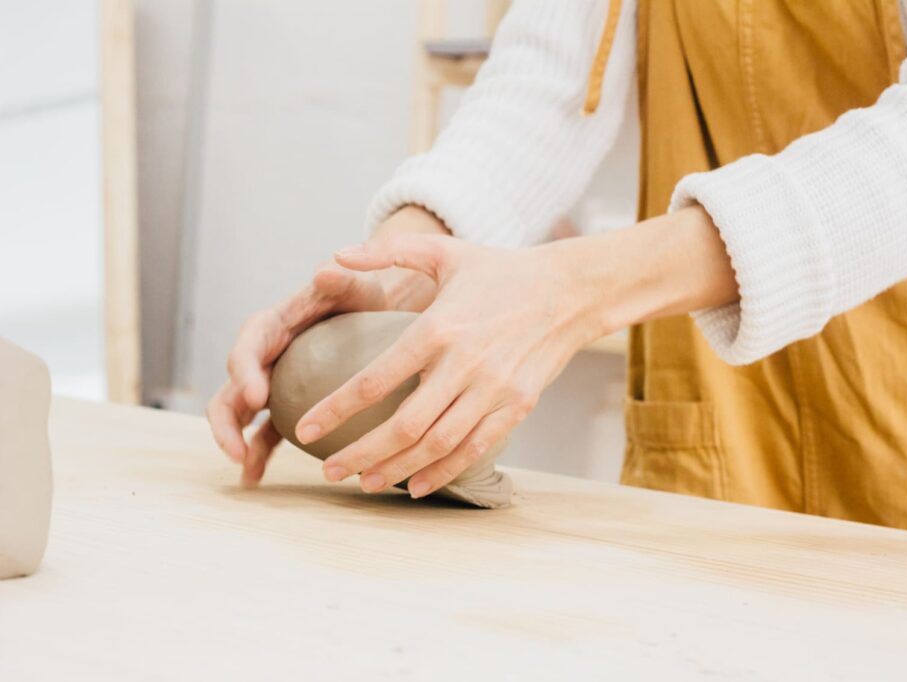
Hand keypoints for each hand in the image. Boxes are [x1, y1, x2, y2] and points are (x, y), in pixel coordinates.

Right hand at [206, 206, 446, 485]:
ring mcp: (274, 383)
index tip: (258, 397)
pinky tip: (256, 478)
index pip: (250, 345)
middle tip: (236, 449)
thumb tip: (326, 271)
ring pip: (241, 415)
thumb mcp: (357, 286)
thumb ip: (342, 281)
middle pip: (232, 386)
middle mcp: (266, 355)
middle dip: (227, 420)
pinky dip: (257, 454)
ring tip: (245, 469)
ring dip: (237, 442)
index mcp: (276, 323)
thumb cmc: (367, 297)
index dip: (246, 370)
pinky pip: (265, 432)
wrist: (377, 315)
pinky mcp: (287, 405)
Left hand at [295, 233, 601, 498]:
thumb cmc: (500, 270)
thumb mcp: (444, 250)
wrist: (570, 290)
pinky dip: (443, 471)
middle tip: (327, 469)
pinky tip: (416, 486)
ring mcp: (494, 389)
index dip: (337, 409)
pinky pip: (475, 448)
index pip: (376, 378)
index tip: (306, 428)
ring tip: (365, 482)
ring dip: (397, 468)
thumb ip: (387, 252)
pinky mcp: (517, 405)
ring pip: (437, 443)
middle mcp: (465, 363)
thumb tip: (335, 257)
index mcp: (439, 327)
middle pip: (403, 424)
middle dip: (360, 452)